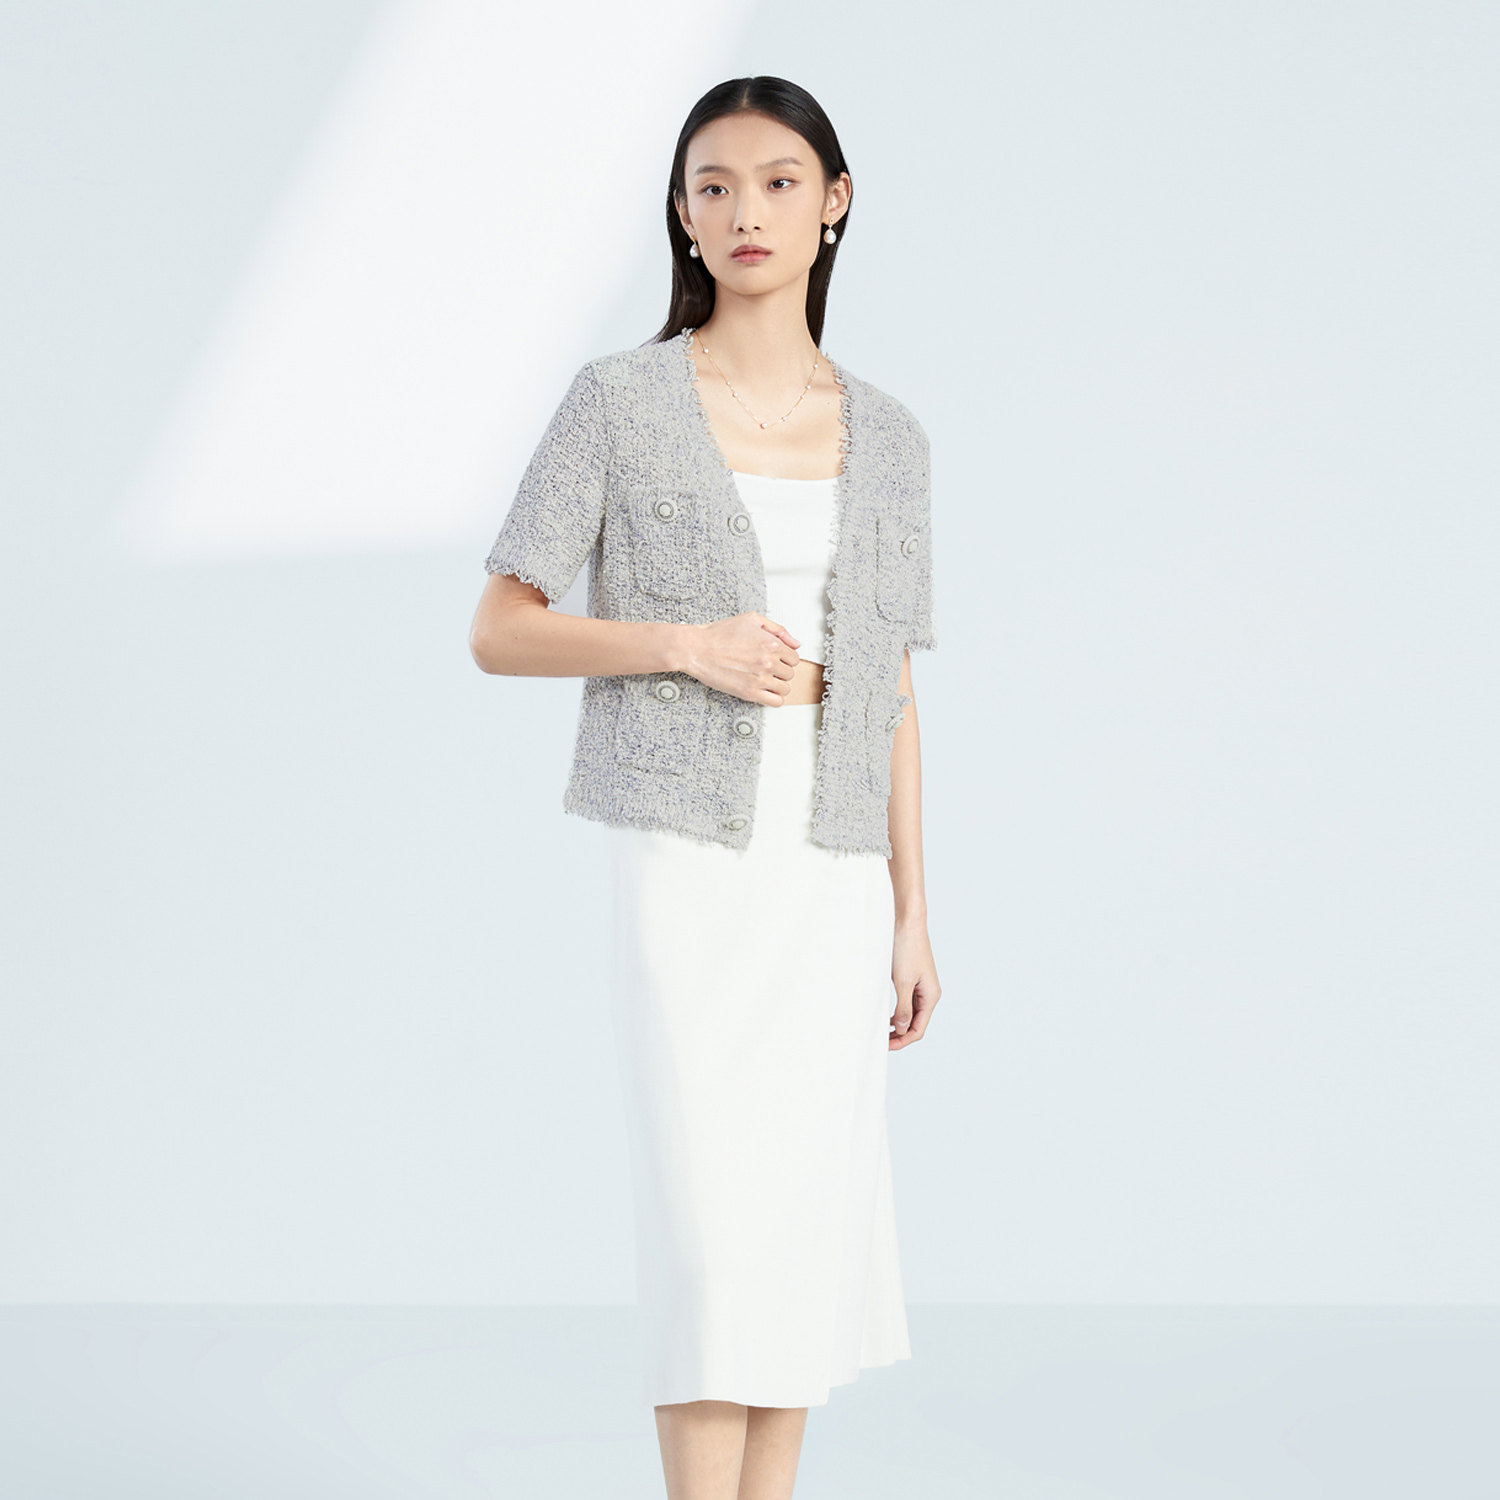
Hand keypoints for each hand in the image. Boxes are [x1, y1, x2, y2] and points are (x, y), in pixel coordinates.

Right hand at [682, 614, 802, 705]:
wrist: (697, 649)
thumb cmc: (719, 634)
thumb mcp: (751, 619)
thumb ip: (778, 630)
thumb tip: (796, 643)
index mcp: (771, 643)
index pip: (794, 657)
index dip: (785, 657)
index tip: (776, 658)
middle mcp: (768, 661)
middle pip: (790, 673)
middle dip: (780, 670)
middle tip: (767, 668)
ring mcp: (760, 678)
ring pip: (785, 688)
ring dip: (778, 684)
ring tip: (765, 679)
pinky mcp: (750, 693)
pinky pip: (775, 702)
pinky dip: (774, 698)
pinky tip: (765, 691)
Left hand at [890, 919, 939, 1049]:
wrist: (907, 921)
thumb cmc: (906, 948)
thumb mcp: (903, 981)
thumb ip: (903, 1007)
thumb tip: (902, 1030)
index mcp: (931, 996)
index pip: (918, 1029)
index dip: (903, 1040)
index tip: (885, 1046)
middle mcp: (929, 993)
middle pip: (916, 1024)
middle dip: (900, 1035)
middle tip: (881, 1042)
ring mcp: (921, 986)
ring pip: (911, 1014)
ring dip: (898, 1025)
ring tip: (882, 1033)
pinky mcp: (912, 978)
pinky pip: (907, 1002)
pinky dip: (897, 1012)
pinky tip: (886, 1017)